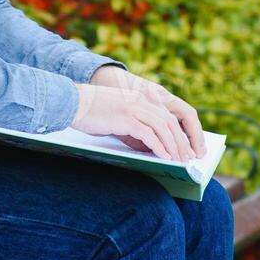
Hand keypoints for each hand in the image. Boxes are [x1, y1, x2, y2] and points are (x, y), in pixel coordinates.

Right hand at [69, 65, 204, 160]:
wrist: (71, 102)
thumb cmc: (91, 113)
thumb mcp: (117, 115)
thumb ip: (134, 124)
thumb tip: (149, 144)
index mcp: (140, 99)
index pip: (167, 115)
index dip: (179, 132)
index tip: (186, 147)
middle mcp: (140, 101)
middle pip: (170, 122)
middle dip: (181, 141)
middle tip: (188, 158)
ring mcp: (133, 108)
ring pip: (163, 128)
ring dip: (174, 146)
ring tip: (180, 161)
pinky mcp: (125, 118)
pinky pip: (148, 134)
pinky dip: (159, 146)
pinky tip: (165, 157)